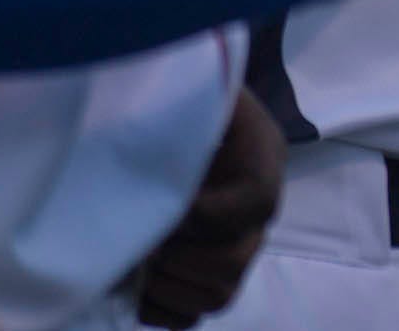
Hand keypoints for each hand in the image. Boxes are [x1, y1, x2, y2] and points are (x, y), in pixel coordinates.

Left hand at [134, 91, 284, 326]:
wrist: (173, 115)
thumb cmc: (177, 100)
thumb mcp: (193, 90)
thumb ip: (189, 108)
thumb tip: (156, 139)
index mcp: (260, 158)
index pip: (256, 199)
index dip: (206, 214)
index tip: (164, 206)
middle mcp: (255, 212)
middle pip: (236, 258)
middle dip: (180, 256)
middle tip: (143, 239)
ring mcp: (235, 248)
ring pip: (219, 294)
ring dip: (170, 285)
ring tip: (138, 260)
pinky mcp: (206, 276)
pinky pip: (194, 315)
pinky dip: (162, 309)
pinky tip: (138, 284)